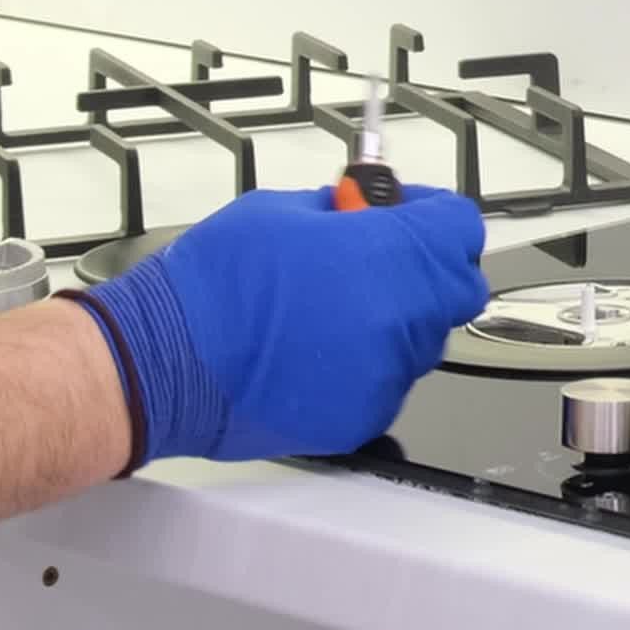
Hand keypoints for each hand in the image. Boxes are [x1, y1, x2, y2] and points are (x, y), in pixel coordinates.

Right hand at [65, 183, 488, 464]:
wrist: (169, 358)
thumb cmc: (219, 280)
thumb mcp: (286, 211)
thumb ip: (344, 212)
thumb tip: (364, 212)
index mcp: (388, 257)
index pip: (460, 229)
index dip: (433, 215)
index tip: (407, 213)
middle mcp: (400, 320)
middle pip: (454, 289)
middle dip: (424, 269)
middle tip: (375, 258)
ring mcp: (384, 375)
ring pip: (422, 339)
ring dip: (394, 318)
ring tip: (331, 307)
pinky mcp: (361, 418)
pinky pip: (387, 380)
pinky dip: (365, 362)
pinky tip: (315, 349)